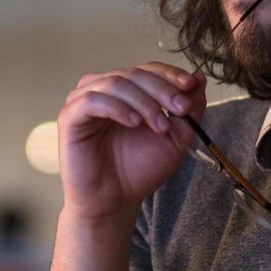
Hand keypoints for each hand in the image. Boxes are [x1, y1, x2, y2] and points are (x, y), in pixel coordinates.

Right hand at [58, 62, 205, 221]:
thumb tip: (200, 76)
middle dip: (162, 89)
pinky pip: (92, 100)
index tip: (191, 86)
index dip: (170, 74)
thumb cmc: (139, 170)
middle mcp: (103, 91)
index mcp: (126, 92)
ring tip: (159, 126)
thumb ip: (189, 109)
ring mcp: (84, 101)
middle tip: (181, 109)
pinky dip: (116, 107)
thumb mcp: (176, 137)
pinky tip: (133, 123)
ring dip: (143, 101)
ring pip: (115, 82)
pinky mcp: (69, 117)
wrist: (114, 201)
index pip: (147, 69)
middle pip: (134, 73)